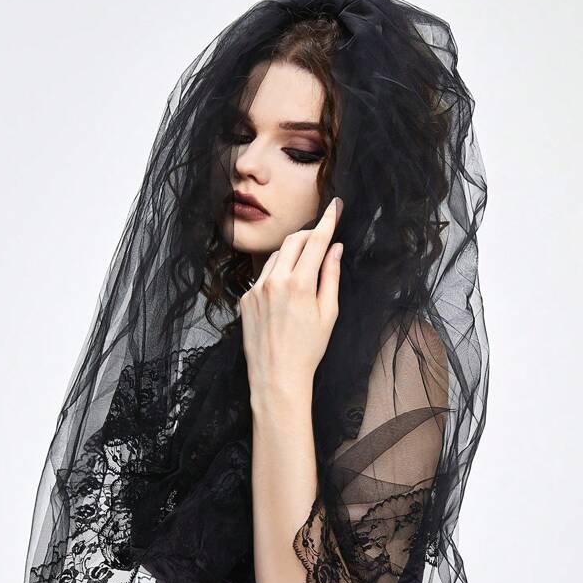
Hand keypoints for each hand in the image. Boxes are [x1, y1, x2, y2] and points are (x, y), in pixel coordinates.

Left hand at [240, 196, 343, 402]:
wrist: (277, 376)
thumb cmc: (308, 349)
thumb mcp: (328, 313)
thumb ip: (330, 276)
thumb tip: (335, 248)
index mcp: (299, 283)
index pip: (316, 240)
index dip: (328, 220)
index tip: (336, 205)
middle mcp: (275, 280)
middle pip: (293, 240)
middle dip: (309, 233)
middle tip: (323, 235)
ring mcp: (256, 288)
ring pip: (276, 256)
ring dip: (292, 253)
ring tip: (306, 265)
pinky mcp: (245, 298)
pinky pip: (263, 275)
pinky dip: (277, 272)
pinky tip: (286, 289)